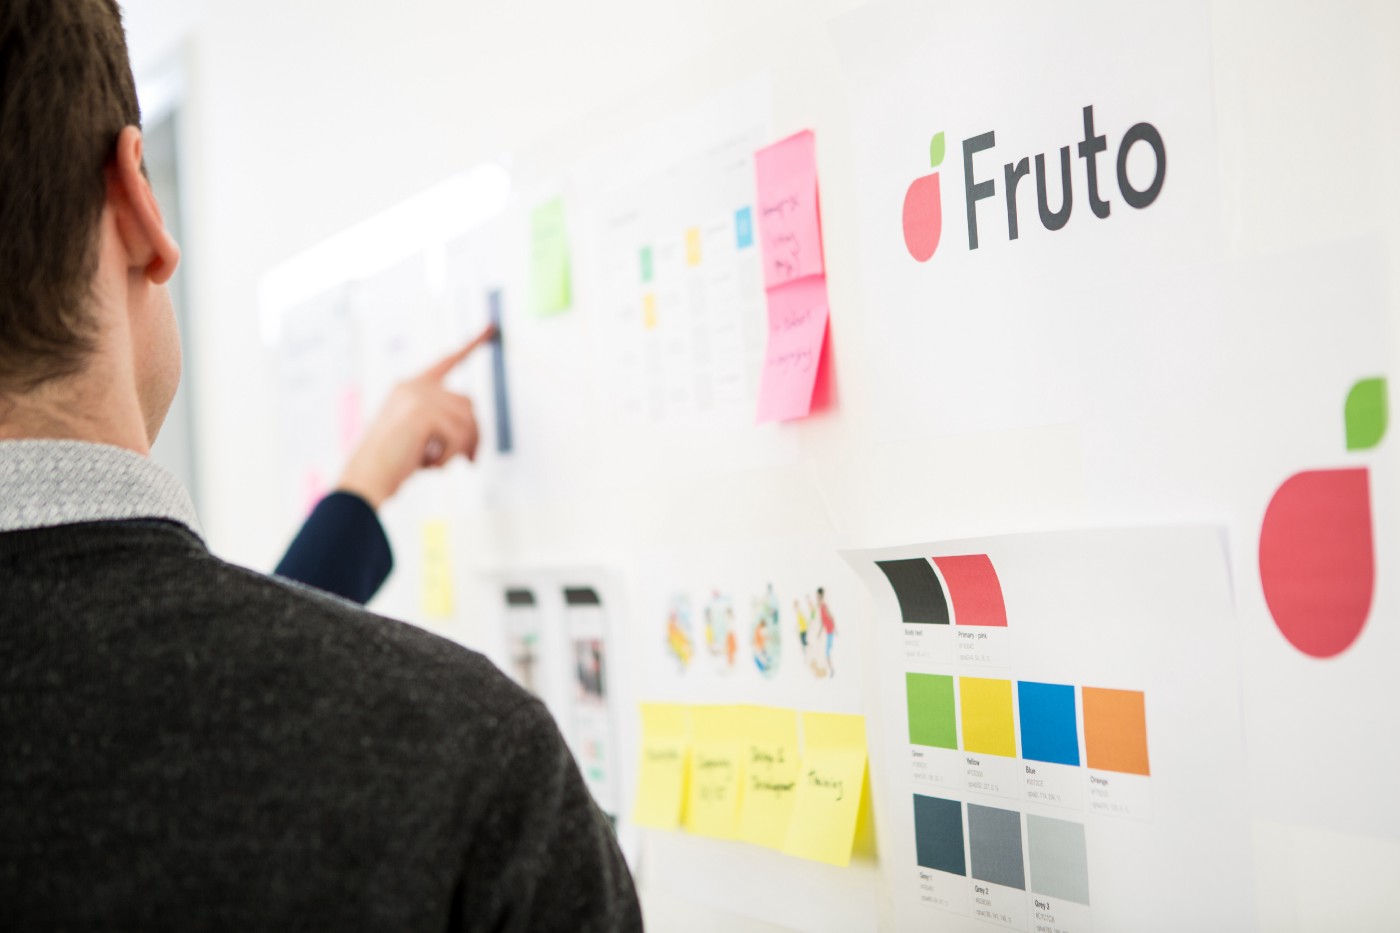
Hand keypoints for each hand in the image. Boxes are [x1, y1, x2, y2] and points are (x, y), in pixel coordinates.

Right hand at [335, 325, 495, 508]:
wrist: (367, 479)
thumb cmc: (391, 464)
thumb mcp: (419, 436)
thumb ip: (443, 423)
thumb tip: (476, 433)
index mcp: (410, 386)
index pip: (448, 361)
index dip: (472, 345)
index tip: (492, 328)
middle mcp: (414, 385)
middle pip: (468, 403)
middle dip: (474, 434)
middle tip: (471, 461)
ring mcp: (418, 396)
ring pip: (468, 421)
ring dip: (460, 449)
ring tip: (435, 464)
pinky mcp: (423, 412)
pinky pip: (459, 437)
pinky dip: (450, 458)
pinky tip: (428, 466)